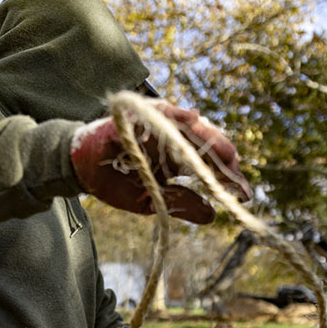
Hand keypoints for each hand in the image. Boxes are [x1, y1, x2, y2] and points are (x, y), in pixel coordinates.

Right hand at [70, 100, 250, 222]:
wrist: (80, 168)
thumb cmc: (115, 182)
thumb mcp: (151, 200)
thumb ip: (180, 204)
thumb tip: (212, 215)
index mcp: (178, 160)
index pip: (209, 167)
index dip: (228, 178)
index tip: (246, 195)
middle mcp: (173, 141)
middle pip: (206, 146)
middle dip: (225, 160)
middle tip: (239, 176)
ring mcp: (158, 126)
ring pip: (191, 128)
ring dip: (209, 138)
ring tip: (227, 154)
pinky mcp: (139, 115)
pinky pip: (161, 112)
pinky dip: (176, 115)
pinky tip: (193, 121)